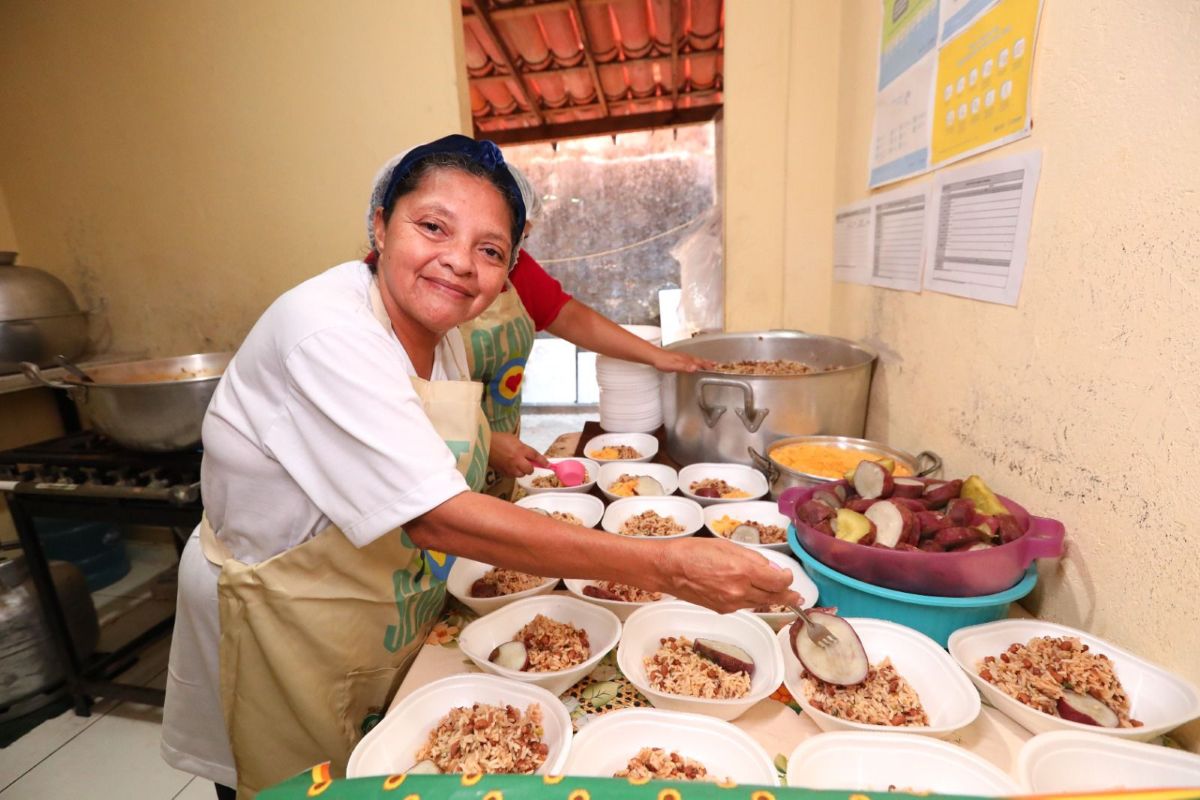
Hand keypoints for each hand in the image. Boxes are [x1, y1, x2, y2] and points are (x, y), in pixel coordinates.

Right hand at [487, 432, 549, 477]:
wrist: (484, 444)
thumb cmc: (498, 438)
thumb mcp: (514, 439)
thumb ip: (523, 448)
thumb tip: (529, 455)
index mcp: (520, 449)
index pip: (535, 456)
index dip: (543, 461)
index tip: (548, 465)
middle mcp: (516, 459)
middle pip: (530, 469)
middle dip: (530, 467)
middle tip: (527, 463)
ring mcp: (509, 467)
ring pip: (521, 474)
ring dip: (521, 470)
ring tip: (516, 464)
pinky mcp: (503, 472)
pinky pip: (513, 476)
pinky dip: (513, 472)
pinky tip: (509, 466)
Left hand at [651, 348, 713, 372]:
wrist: (654, 356)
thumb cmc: (663, 361)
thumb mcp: (674, 366)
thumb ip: (685, 367)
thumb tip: (695, 368)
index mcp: (687, 359)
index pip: (700, 363)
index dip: (707, 366)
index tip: (714, 368)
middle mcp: (686, 357)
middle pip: (699, 360)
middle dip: (708, 362)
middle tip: (715, 365)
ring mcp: (683, 357)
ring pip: (696, 359)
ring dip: (703, 361)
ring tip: (708, 363)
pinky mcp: (679, 358)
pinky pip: (691, 360)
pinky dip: (696, 362)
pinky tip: (693, 364)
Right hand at [656, 538, 798, 612]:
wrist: (668, 570)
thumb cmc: (693, 551)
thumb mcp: (726, 546)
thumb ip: (752, 558)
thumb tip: (771, 568)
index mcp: (743, 571)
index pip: (778, 581)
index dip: (787, 579)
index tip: (787, 575)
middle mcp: (740, 590)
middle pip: (773, 597)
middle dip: (787, 596)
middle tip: (797, 597)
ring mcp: (731, 603)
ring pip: (760, 604)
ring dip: (771, 599)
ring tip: (782, 597)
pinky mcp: (722, 610)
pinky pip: (744, 606)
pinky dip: (752, 600)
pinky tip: (752, 594)